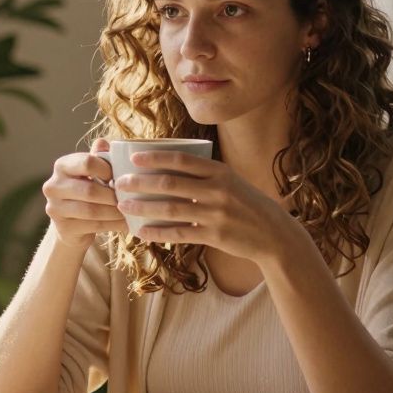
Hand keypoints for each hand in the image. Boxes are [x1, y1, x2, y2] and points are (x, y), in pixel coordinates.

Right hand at [41, 137, 128, 248]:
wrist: (71, 224)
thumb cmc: (86, 191)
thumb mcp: (92, 172)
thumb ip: (98, 157)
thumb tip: (104, 143)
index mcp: (61, 166)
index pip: (87, 162)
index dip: (108, 170)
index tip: (121, 177)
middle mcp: (53, 186)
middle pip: (90, 190)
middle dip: (114, 196)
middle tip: (131, 198)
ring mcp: (55, 208)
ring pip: (92, 211)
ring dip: (115, 212)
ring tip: (131, 211)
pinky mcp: (63, 228)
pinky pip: (93, 226)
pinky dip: (113, 225)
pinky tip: (126, 224)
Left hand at [112, 149, 295, 263]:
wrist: (273, 233)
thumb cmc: (245, 204)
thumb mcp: (229, 182)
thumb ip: (203, 175)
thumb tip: (164, 169)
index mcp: (220, 172)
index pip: (181, 160)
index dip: (155, 157)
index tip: (133, 157)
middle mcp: (218, 190)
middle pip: (171, 183)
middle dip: (141, 182)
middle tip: (120, 182)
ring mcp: (216, 214)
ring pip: (171, 209)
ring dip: (143, 207)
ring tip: (123, 205)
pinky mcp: (214, 235)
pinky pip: (179, 233)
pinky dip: (158, 232)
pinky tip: (141, 231)